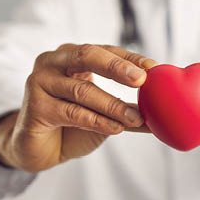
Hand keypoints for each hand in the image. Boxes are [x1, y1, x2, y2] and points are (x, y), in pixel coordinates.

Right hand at [0, 43, 155, 172]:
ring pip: (82, 90)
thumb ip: (129, 107)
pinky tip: (116, 128)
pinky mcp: (34, 107)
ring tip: (137, 117)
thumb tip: (164, 110)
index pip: (105, 50)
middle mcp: (54, 62)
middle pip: (87, 56)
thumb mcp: (104, 112)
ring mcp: (40, 82)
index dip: (129, 58)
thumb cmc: (73, 124)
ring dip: (113, 104)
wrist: (38, 149)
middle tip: (141, 79)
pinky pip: (72, 112)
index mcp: (73, 56)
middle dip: (117, 67)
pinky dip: (97, 121)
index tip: (153, 68)